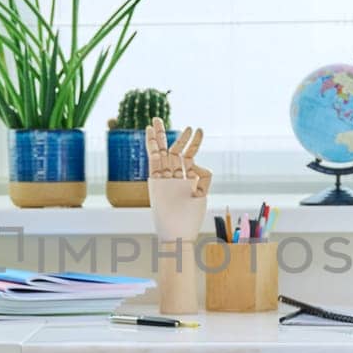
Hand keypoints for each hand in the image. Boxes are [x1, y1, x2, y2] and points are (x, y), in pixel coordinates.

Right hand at [148, 119, 209, 241]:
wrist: (177, 233)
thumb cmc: (189, 220)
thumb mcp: (201, 195)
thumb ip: (202, 178)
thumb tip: (197, 165)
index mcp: (185, 180)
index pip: (188, 156)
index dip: (193, 142)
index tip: (198, 128)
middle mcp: (172, 178)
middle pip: (170, 151)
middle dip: (168, 135)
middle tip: (160, 118)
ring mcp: (163, 179)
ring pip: (160, 153)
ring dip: (158, 136)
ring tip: (155, 120)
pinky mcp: (154, 181)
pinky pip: (153, 160)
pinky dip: (151, 146)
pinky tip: (150, 133)